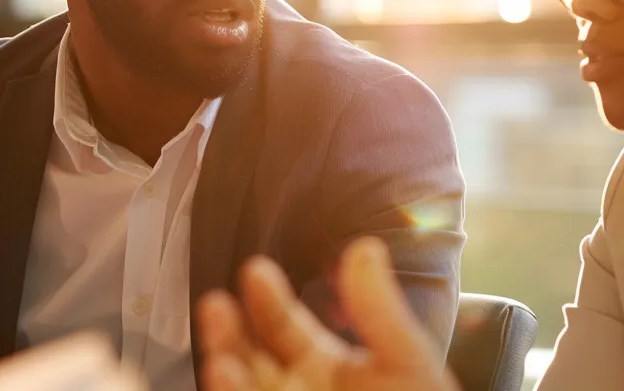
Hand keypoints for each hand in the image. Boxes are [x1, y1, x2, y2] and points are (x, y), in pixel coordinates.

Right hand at [196, 237, 457, 390]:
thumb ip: (378, 310)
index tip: (256, 270)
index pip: (282, 325)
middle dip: (228, 332)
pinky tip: (228, 379)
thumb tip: (364, 246)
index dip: (267, 298)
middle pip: (247, 359)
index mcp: (324, 367)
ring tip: (220, 357)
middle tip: (217, 304)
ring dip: (225, 372)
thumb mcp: (406, 363)